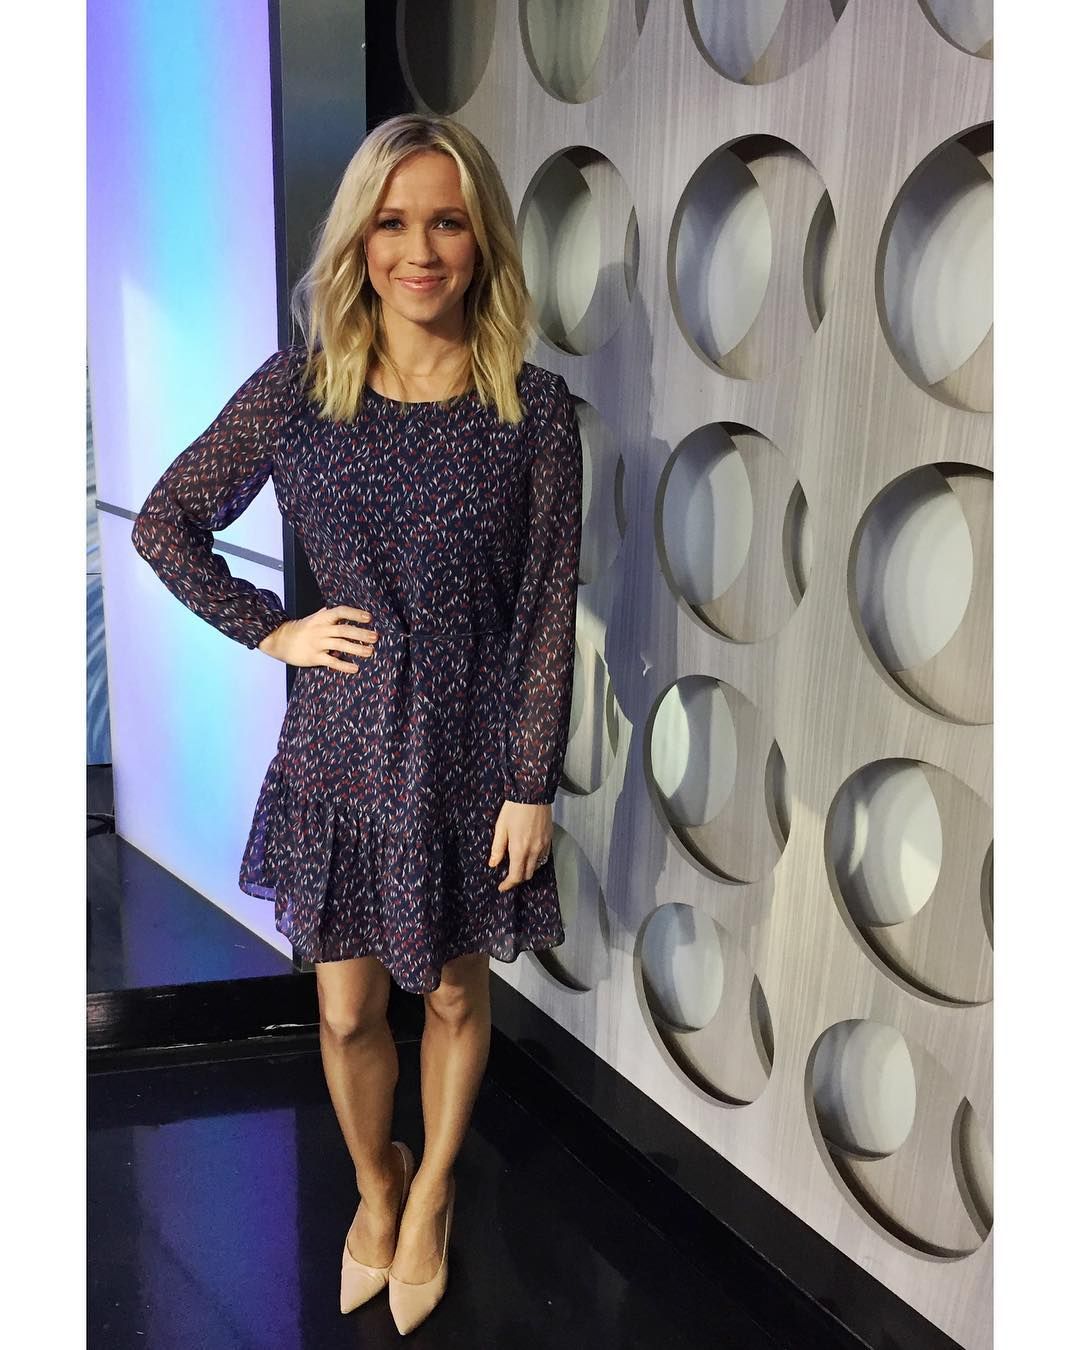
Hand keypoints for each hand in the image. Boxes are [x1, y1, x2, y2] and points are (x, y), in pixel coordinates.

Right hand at [257, 605, 378, 670]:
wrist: (279, 640)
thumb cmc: (300, 629)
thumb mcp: (313, 618)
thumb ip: (327, 614)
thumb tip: (340, 610)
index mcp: (322, 618)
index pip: (341, 612)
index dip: (355, 614)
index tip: (369, 618)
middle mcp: (321, 629)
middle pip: (344, 630)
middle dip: (361, 633)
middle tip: (375, 637)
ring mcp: (317, 643)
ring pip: (340, 645)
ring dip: (356, 649)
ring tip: (370, 652)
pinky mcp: (314, 657)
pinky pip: (331, 661)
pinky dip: (344, 665)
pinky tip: (355, 668)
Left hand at [488, 800, 551, 891]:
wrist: (533, 793)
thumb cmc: (514, 808)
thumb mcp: (500, 827)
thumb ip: (497, 848)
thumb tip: (493, 864)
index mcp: (520, 849)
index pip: (516, 876)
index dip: (508, 884)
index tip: (502, 887)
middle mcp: (534, 851)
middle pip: (527, 874)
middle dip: (517, 878)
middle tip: (508, 877)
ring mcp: (543, 845)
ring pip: (536, 866)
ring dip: (527, 870)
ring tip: (518, 865)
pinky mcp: (549, 839)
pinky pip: (544, 857)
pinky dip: (536, 860)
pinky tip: (529, 855)